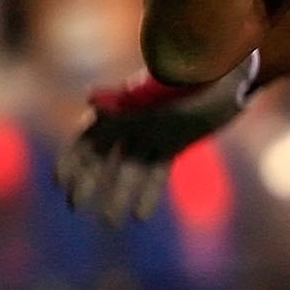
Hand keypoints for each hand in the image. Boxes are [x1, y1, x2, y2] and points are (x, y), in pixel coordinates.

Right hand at [55, 59, 254, 223]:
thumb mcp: (162, 84)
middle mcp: (132, 119)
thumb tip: (89, 99)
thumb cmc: (192, 70)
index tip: (60, 183)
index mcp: (122, 104)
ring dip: (116, 194)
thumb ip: (128, 94)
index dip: (71, 158)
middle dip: (86, 180)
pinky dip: (148, 193)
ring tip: (109, 222)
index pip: (86, 135)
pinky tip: (139, 217)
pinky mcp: (175, 142)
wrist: (230, 67)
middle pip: (101, 155)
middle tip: (76, 207)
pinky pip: (156, 172)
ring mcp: (153, 132)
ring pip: (128, 169)